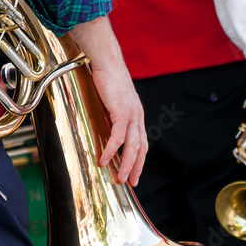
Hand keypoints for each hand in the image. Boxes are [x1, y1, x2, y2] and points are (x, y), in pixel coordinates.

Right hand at [89, 60, 146, 185]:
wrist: (107, 62)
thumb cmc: (107, 77)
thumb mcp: (111, 99)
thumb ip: (111, 112)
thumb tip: (104, 123)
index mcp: (136, 114)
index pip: (142, 141)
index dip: (139, 158)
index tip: (134, 172)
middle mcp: (137, 116)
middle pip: (141, 148)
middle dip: (136, 167)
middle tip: (130, 182)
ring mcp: (131, 115)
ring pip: (132, 146)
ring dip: (126, 164)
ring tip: (119, 177)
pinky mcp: (121, 112)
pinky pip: (117, 137)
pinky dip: (111, 150)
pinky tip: (104, 160)